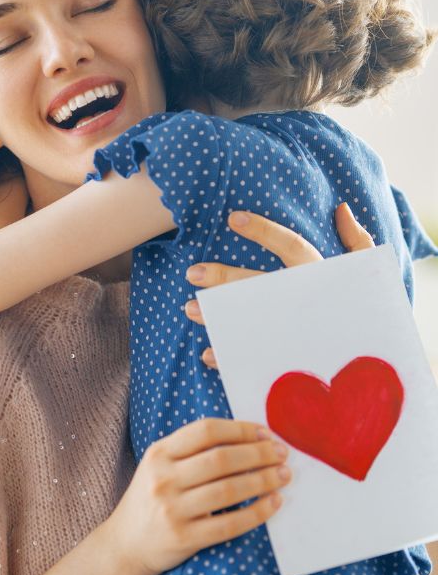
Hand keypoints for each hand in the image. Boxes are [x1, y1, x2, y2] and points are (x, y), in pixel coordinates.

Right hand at [109, 418, 289, 574]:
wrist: (127, 542)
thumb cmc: (152, 498)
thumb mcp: (159, 465)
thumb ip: (191, 450)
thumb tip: (246, 438)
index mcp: (159, 453)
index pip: (205, 431)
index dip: (240, 429)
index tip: (266, 433)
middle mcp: (164, 478)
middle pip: (221, 459)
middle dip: (258, 454)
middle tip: (282, 454)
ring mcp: (173, 509)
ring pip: (228, 491)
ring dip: (263, 481)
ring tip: (283, 476)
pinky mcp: (185, 538)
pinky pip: (230, 524)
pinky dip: (257, 513)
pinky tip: (274, 503)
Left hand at [184, 203, 373, 367]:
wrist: (385, 366)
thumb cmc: (367, 309)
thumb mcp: (370, 273)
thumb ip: (358, 241)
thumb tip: (343, 209)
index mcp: (322, 275)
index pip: (290, 245)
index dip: (263, 230)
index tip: (231, 218)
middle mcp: (307, 302)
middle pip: (260, 284)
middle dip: (224, 278)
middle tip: (192, 272)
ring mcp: (296, 331)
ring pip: (250, 320)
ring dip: (218, 315)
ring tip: (190, 308)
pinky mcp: (290, 358)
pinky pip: (255, 358)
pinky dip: (229, 357)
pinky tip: (207, 352)